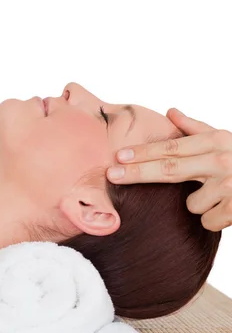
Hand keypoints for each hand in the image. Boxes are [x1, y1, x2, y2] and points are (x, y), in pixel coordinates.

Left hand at [106, 108, 231, 231]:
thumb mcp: (227, 139)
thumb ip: (198, 129)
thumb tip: (171, 111)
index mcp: (217, 141)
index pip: (171, 147)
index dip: (143, 153)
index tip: (119, 156)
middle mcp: (223, 160)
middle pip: (170, 169)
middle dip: (138, 173)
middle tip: (112, 174)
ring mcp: (231, 185)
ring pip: (191, 203)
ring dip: (198, 203)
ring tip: (219, 195)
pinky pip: (207, 221)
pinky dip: (214, 219)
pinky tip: (228, 209)